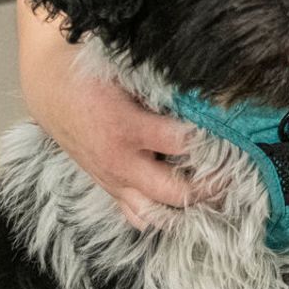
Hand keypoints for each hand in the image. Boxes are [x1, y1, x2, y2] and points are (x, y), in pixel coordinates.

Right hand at [16, 0, 216, 227]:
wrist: (50, 88)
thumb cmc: (93, 74)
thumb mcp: (127, 71)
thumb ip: (163, 87)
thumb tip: (207, 92)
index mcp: (127, 128)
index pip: (181, 143)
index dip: (212, 143)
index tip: (238, 139)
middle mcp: (120, 162)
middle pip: (174, 191)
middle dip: (208, 189)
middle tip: (237, 179)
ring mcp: (113, 180)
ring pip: (156, 213)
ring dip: (187, 211)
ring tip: (219, 202)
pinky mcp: (108, 188)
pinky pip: (136, 216)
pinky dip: (162, 217)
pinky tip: (188, 212)